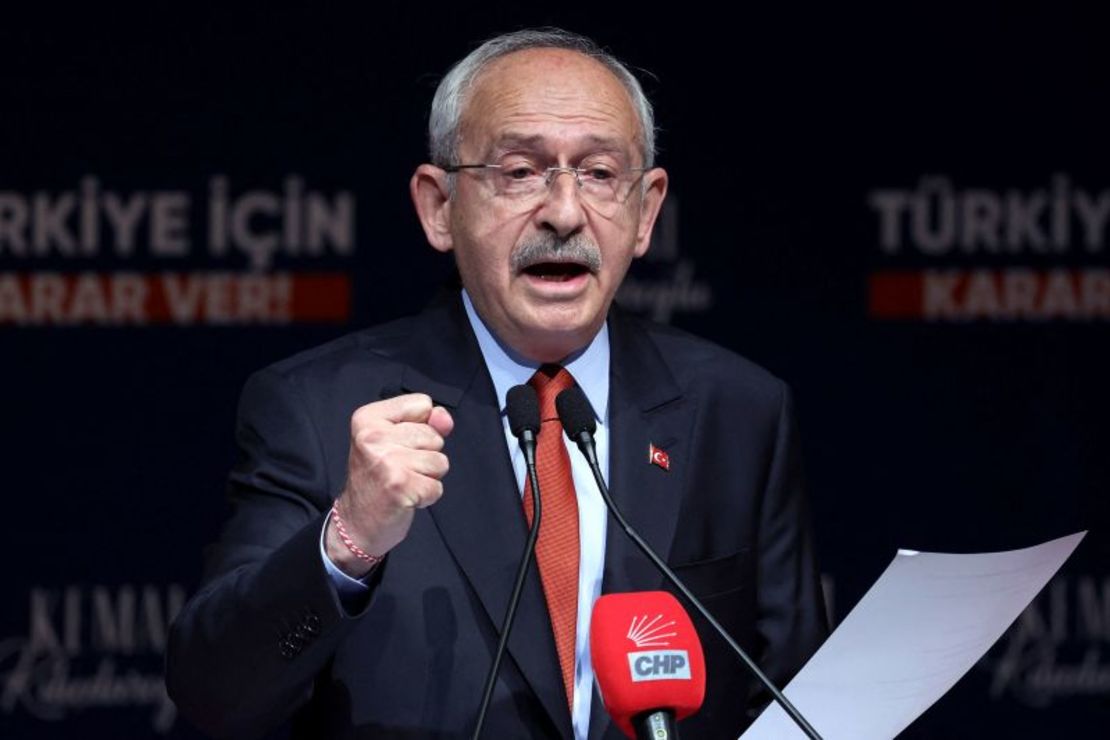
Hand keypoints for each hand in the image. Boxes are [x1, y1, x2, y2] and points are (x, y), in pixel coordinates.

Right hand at [326, 393, 453, 575]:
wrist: (356, 523)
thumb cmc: (378, 478)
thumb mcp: (395, 440)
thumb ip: (425, 422)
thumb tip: (445, 419)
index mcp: (368, 418)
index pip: (423, 404)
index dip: (420, 427)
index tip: (396, 445)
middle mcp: (374, 437)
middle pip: (434, 435)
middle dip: (425, 455)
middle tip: (398, 469)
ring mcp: (386, 461)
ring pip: (440, 461)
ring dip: (427, 477)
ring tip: (402, 482)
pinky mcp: (399, 486)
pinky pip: (437, 486)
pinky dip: (426, 496)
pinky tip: (405, 497)